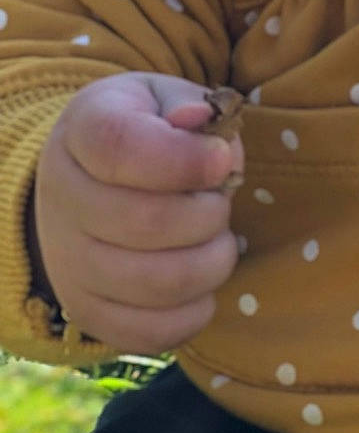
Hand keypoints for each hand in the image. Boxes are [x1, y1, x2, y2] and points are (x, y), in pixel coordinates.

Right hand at [31, 74, 243, 352]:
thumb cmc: (147, 132)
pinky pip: (151, 332)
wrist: (90, 181)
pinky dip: (195, 309)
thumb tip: (203, 127)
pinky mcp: (88, 313)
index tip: (222, 160)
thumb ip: (192, 107)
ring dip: (212, 262)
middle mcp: (62, 199)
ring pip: (157, 283)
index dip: (183, 159)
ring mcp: (69, 263)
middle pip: (147, 223)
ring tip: (215, 239)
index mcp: (82, 132)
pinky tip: (201, 278)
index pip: (120, 148)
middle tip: (219, 201)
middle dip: (209, 214)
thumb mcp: (165, 100)